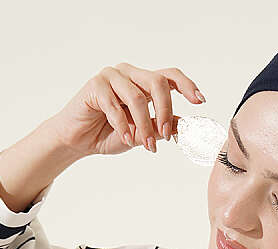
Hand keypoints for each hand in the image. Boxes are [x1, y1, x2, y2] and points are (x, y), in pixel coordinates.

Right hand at [50, 63, 205, 158]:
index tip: (199, 101)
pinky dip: (123, 126)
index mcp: (143, 82)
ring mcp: (112, 76)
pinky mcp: (96, 85)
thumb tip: (184, 126)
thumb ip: (161, 126)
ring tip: (146, 145)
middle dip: (165, 111)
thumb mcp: (142, 133)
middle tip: (165, 136)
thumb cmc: (109, 133)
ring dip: (144, 125)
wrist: (78, 140)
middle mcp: (130, 74)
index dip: (187, 85)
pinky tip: (125, 139)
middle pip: (158, 82)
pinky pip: (115, 105)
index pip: (169, 76)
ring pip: (138, 96)